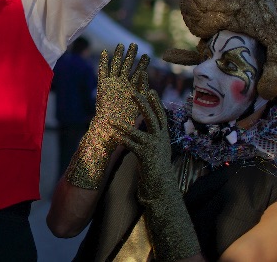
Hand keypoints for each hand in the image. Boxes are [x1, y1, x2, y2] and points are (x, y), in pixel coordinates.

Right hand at [65, 43, 149, 188]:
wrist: (110, 128)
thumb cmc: (125, 121)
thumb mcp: (139, 106)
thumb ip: (144, 97)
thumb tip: (153, 88)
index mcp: (131, 89)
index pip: (138, 73)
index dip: (142, 65)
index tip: (147, 55)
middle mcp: (121, 85)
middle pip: (126, 66)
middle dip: (130, 56)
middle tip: (134, 44)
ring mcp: (112, 84)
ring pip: (115, 66)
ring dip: (118, 55)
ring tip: (122, 45)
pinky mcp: (103, 85)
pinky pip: (102, 71)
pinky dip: (103, 62)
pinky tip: (105, 52)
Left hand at [112, 89, 200, 260]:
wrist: (161, 186)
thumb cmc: (156, 167)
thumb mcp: (156, 148)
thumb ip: (152, 136)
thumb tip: (145, 123)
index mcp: (164, 136)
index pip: (161, 115)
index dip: (155, 102)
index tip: (150, 89)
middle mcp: (161, 139)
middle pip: (152, 118)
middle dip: (143, 104)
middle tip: (134, 92)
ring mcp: (154, 148)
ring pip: (137, 131)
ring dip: (123, 124)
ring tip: (111, 117)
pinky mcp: (146, 156)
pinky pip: (131, 144)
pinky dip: (122, 138)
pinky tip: (113, 133)